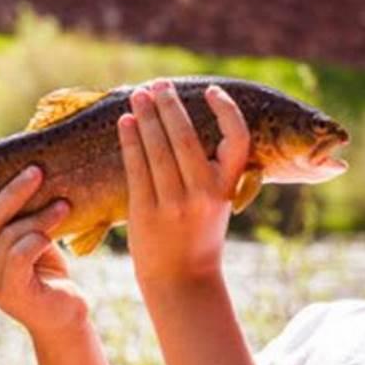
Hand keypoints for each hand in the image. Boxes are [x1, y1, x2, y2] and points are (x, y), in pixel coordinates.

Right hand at [0, 166, 87, 338]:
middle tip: (37, 172)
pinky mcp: (13, 293)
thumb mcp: (22, 238)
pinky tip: (56, 233)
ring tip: (63, 205)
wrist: (63, 313)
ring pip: (10, 234)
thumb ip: (10, 217)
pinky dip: (40, 236)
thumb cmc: (42, 269)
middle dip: (13, 192)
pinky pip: (21, 252)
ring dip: (40, 215)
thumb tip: (18, 172)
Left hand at [117, 79, 249, 283]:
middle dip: (171, 105)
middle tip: (160, 84)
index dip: (226, 110)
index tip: (212, 91)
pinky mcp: (145, 212)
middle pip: (186, 136)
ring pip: (157, 148)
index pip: (237, 138)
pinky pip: (136, 167)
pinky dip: (130, 140)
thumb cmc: (201, 234)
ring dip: (147, 116)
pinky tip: (126, 122)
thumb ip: (214, 170)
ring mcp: (173, 204)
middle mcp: (203, 194)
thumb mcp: (220, 202)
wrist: (182, 280)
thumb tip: (195, 125)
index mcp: (227, 188)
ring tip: (139, 95)